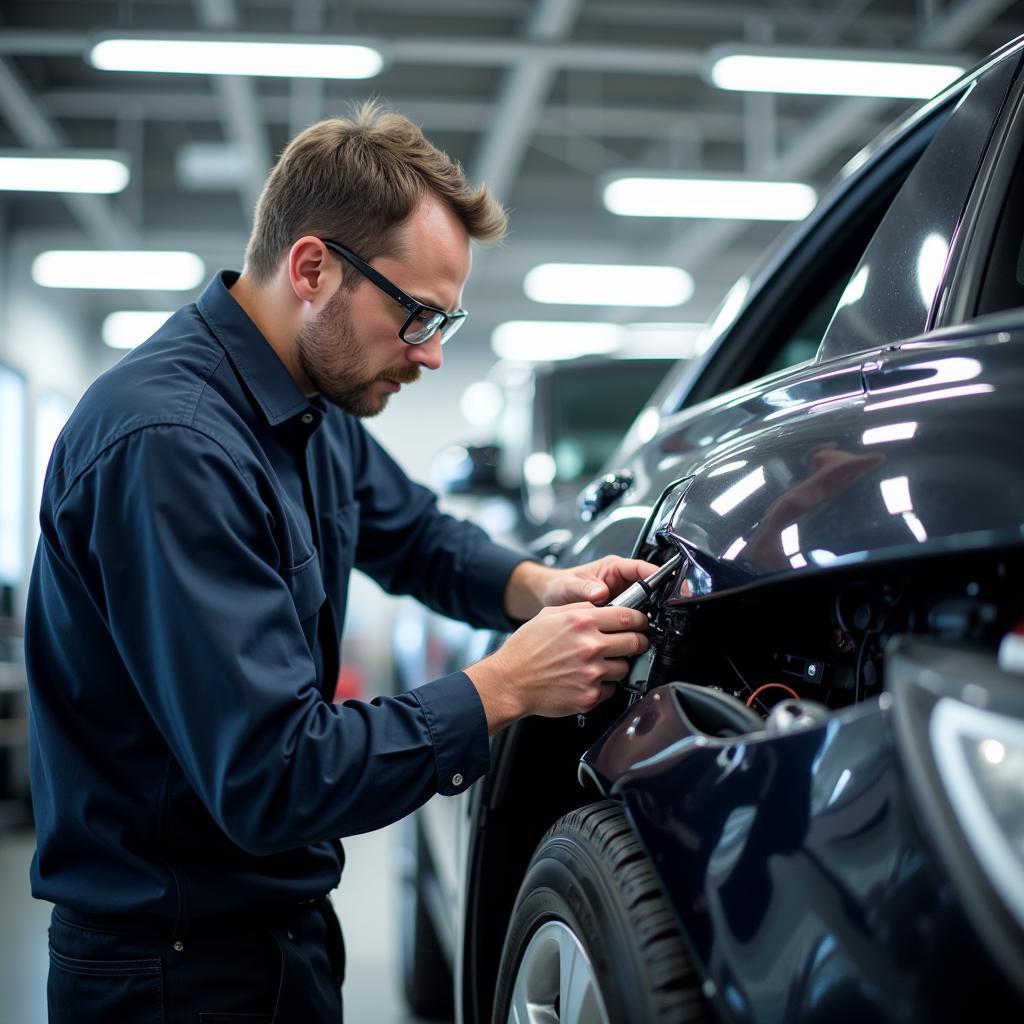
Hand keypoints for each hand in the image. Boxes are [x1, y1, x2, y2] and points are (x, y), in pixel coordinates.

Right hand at [465, 602, 649, 732]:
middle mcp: (590, 646)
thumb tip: (604, 606)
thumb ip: (580, 608)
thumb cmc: (526, 649)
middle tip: (632, 643)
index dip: (640, 619)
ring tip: (599, 663)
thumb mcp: (549, 615)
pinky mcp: (590, 695)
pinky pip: (611, 689)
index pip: (628, 617)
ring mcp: (592, 673)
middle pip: (635, 642)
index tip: (640, 623)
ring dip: (618, 664)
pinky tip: (588, 679)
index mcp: (582, 622)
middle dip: (637, 641)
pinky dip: (604, 685)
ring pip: (625, 667)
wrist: (511, 681)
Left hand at [504, 556, 659, 619]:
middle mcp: (621, 582)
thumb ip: (584, 588)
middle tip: (650, 617)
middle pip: (648, 590)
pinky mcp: (618, 615)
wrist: (550, 600)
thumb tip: (600, 592)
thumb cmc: (558, 586)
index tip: (666, 587)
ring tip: (640, 629)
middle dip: (652, 603)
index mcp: (613, 568)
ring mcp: (621, 599)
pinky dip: (632, 628)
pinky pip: (632, 620)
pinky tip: (629, 636)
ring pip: (643, 607)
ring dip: (642, 617)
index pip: (642, 568)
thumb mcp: (568, 585)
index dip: (655, 576)